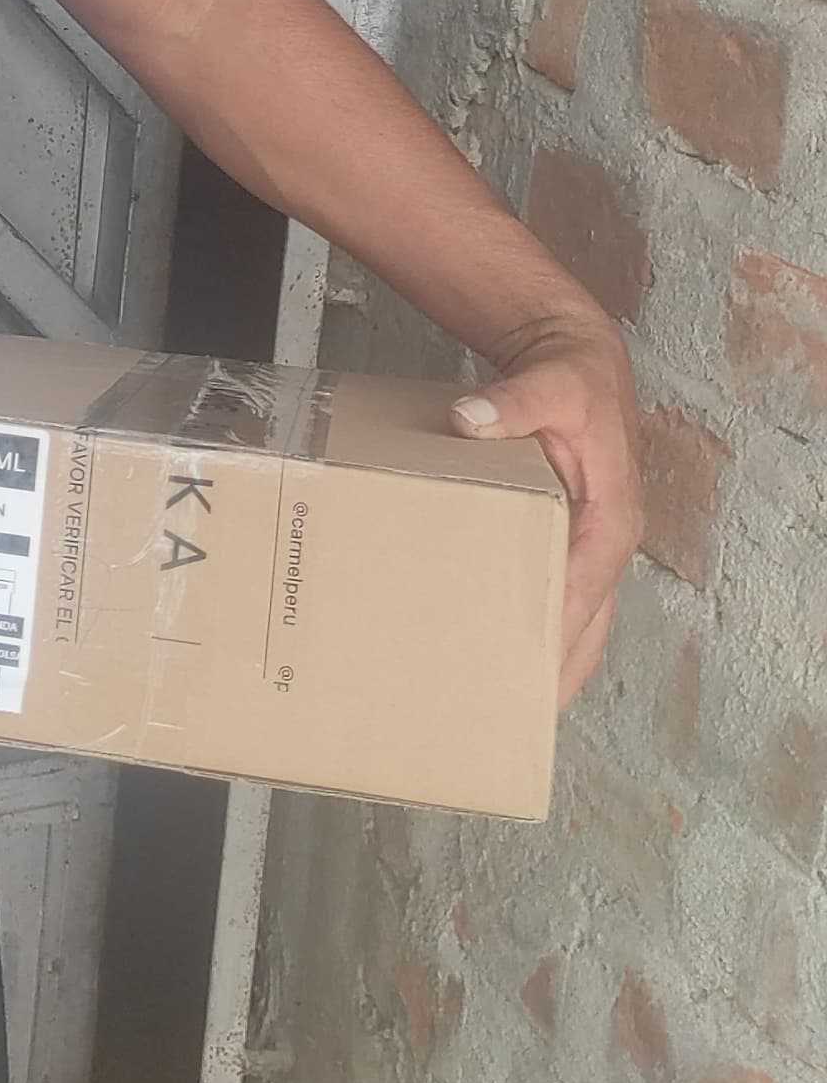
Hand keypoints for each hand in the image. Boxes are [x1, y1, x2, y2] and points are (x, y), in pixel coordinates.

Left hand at [451, 316, 642, 705]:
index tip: (526, 676)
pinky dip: (545, 636)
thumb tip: (471, 418)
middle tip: (510, 721)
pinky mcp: (572, 543)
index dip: (555, 634)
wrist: (580, 361)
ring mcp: (591, 548)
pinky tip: (508, 660)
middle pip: (587, 629)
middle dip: (554, 676)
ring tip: (505, 712)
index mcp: (610, 517)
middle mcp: (608, 543)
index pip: (582, 590)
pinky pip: (564, 603)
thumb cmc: (571, 377)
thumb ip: (514, 400)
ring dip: (551, 668)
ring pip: (581, 627)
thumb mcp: (548, 381)